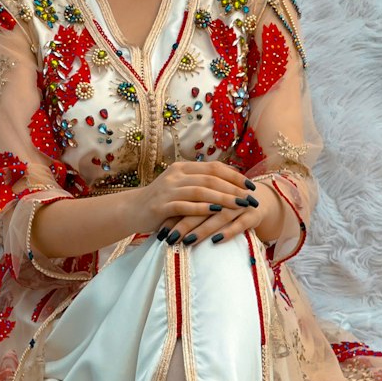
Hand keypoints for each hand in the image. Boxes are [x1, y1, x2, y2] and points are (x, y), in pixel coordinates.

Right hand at [132, 159, 259, 245]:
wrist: (131, 211)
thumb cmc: (161, 201)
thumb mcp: (179, 186)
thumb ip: (199, 183)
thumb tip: (228, 183)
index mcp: (182, 168)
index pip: (214, 167)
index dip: (234, 175)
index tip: (250, 185)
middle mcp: (175, 175)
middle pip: (210, 179)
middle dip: (234, 188)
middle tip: (250, 198)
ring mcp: (167, 190)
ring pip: (201, 191)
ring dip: (223, 198)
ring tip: (240, 205)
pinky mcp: (161, 206)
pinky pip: (185, 206)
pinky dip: (202, 209)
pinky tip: (217, 213)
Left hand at [164, 179, 285, 246]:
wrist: (260, 199)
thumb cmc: (227, 203)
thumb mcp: (210, 201)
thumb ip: (190, 207)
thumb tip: (161, 224)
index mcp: (212, 188)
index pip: (189, 200)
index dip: (174, 214)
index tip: (160, 230)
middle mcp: (225, 194)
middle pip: (202, 207)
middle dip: (184, 223)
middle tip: (170, 238)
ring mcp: (240, 205)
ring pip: (219, 216)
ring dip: (202, 229)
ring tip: (188, 241)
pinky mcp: (253, 215)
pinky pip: (240, 224)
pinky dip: (227, 232)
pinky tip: (215, 242)